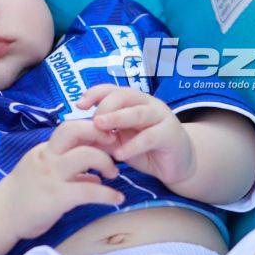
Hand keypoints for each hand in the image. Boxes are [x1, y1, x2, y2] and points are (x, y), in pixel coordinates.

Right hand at [0, 119, 125, 240]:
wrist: (0, 216)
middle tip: (115, 146)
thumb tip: (95, 175)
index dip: (93, 129)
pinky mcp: (57, 197)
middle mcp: (48, 157)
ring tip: (115, 174)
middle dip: (99, 133)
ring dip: (107, 162)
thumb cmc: (22, 195)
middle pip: (74, 129)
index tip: (108, 139)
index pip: (71, 128)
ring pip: (85, 155)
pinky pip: (89, 190)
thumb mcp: (43, 173)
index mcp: (46, 149)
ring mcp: (51, 176)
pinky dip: (108, 194)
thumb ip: (68, 171)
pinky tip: (117, 200)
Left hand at [76, 84, 196, 187]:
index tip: (79, 104)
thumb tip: (77, 137)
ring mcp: (160, 117)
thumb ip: (103, 137)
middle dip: (105, 105)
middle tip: (92, 121)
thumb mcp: (120, 142)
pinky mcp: (170, 134)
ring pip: (137, 112)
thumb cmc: (145, 149)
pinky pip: (150, 137)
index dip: (95, 93)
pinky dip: (133, 145)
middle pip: (124, 95)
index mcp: (133, 101)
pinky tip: (120, 154)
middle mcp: (147, 104)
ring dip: (116, 117)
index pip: (112, 89)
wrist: (177, 164)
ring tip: (99, 126)